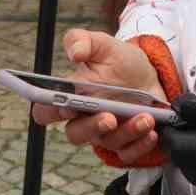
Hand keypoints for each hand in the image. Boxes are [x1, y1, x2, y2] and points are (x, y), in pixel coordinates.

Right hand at [32, 29, 165, 165]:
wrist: (150, 75)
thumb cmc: (120, 62)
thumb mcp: (104, 45)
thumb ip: (83, 40)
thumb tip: (75, 52)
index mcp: (70, 97)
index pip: (45, 111)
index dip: (49, 111)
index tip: (66, 105)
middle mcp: (84, 119)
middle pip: (76, 134)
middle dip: (92, 126)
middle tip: (110, 116)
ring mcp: (105, 134)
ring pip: (107, 142)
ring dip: (127, 131)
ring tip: (145, 117)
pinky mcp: (126, 144)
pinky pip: (128, 154)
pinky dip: (140, 145)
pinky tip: (151, 131)